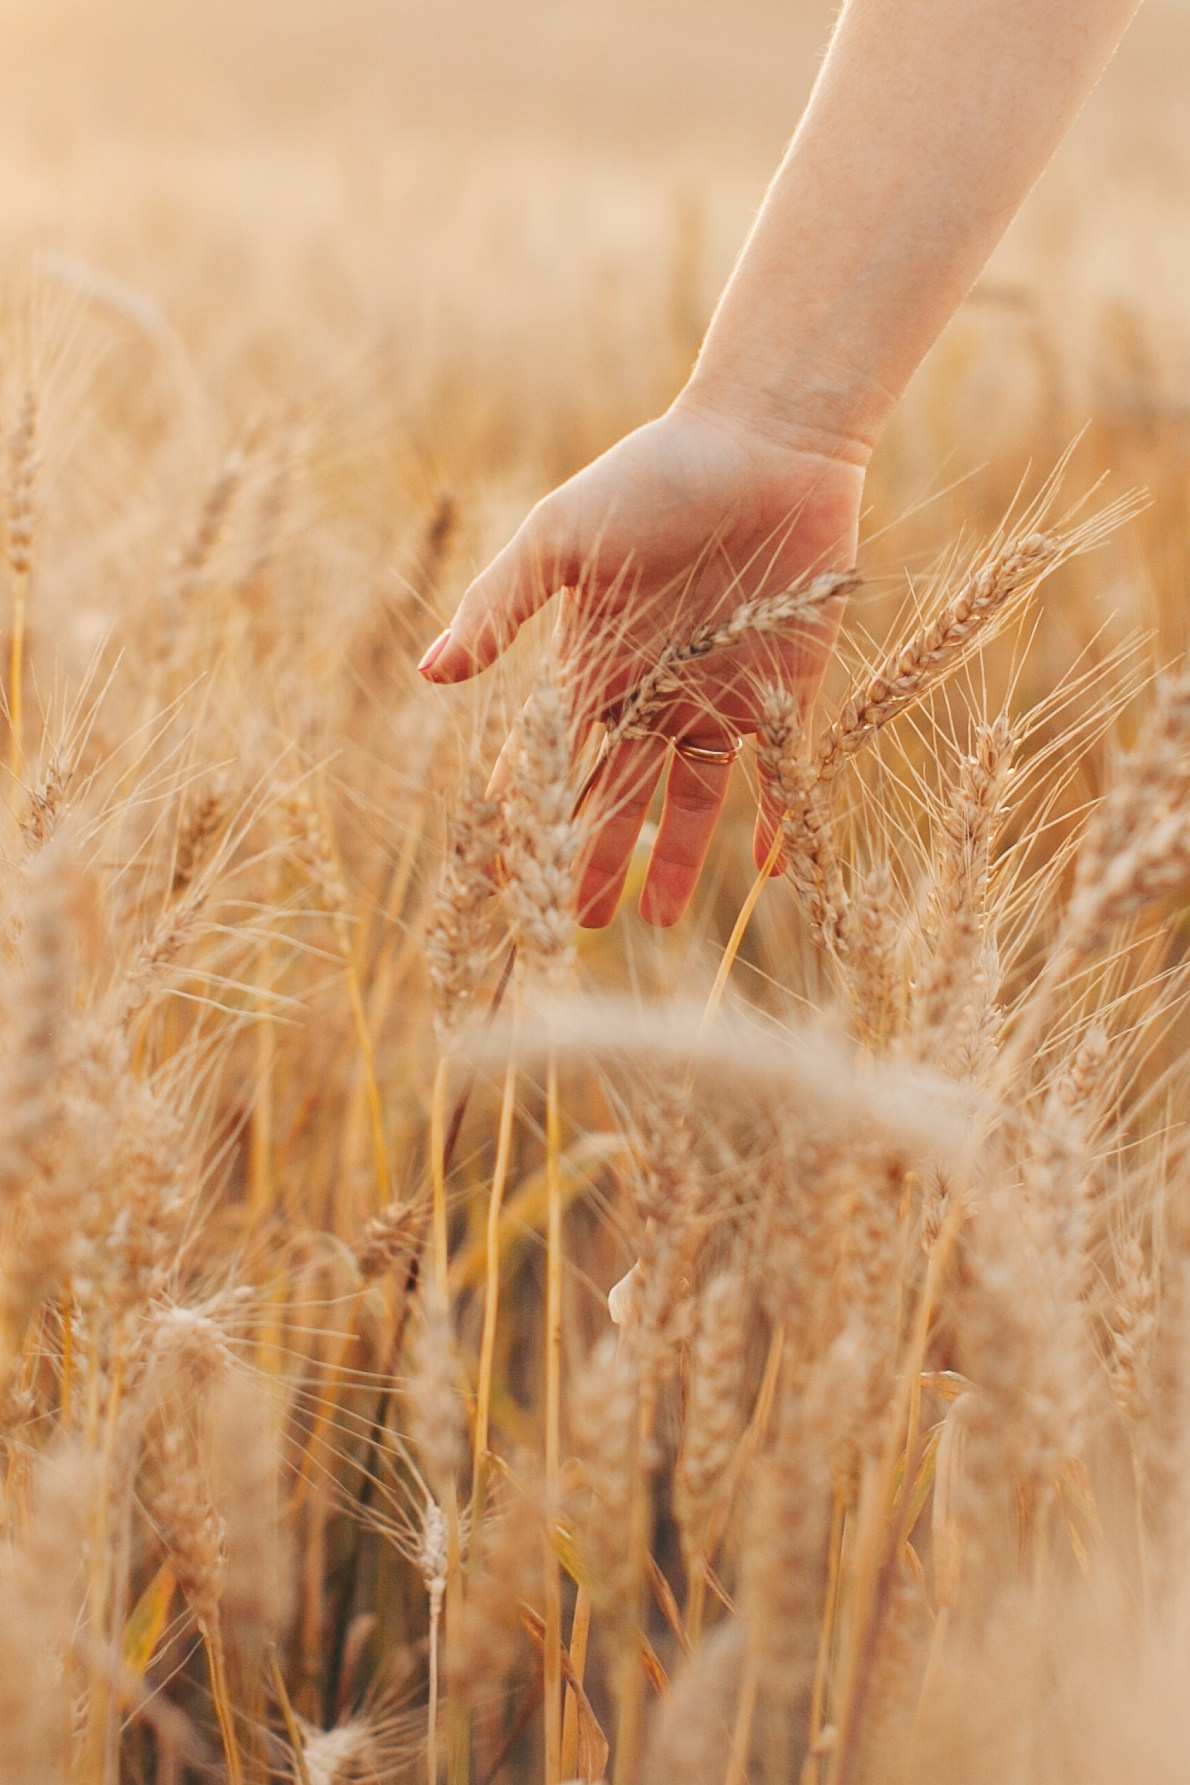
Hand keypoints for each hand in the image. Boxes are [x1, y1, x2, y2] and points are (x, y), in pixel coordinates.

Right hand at [418, 397, 865, 926]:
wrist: (768, 438)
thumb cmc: (655, 475)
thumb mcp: (561, 539)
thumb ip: (501, 606)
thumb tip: (429, 674)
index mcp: (597, 661)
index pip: (553, 756)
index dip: (530, 813)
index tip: (505, 875)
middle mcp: (657, 690)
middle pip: (619, 792)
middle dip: (596, 855)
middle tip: (578, 923)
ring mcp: (724, 694)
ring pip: (695, 796)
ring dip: (677, 856)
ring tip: (662, 919)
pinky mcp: (790, 688)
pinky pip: (783, 768)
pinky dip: (778, 815)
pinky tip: (767, 868)